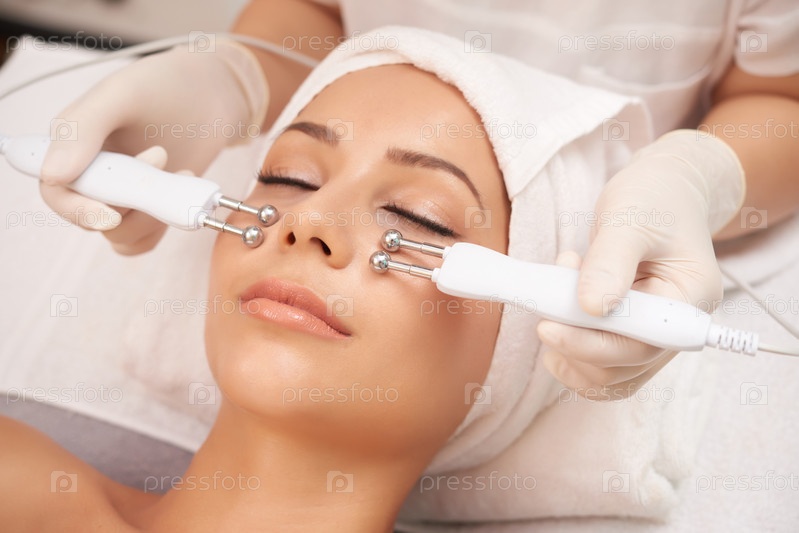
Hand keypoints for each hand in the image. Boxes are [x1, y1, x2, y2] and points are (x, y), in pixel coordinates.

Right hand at [38, 40, 267, 249]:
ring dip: (153, 213)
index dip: (80, 210)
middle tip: (161, 155)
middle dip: (131, 200)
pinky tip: (183, 190)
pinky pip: (144, 239)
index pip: (56, 192)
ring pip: (119, 234)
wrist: (214, 91)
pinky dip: (164, 224)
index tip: (114, 214)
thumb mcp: (122, 95)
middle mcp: (90, 172)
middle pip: (91, 217)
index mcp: (70, 143)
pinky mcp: (148, 206)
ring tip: (180, 171)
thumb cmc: (166, 84)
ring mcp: (121, 192)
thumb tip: (53, 176)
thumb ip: (83, 130)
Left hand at [538, 130, 744, 396]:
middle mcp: (676, 328)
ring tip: (556, 297)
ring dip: (568, 349)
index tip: (546, 326)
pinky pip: (601, 368)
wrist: (663, 192)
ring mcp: (654, 338)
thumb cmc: (652, 200)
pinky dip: (571, 354)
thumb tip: (591, 308)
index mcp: (689, 299)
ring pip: (607, 376)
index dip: (590, 344)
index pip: (640, 344)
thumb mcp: (629, 219)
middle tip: (546, 301)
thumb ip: (610, 262)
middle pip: (621, 367)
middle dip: (573, 341)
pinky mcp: (631, 337)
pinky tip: (558, 319)